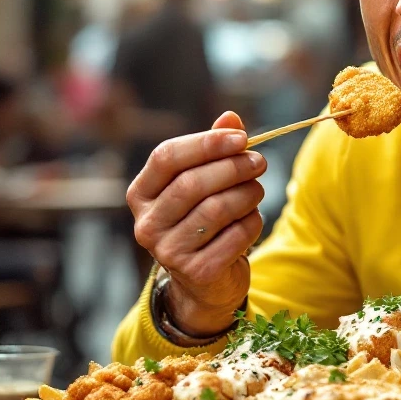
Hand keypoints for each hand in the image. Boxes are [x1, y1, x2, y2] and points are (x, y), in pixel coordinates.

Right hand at [126, 111, 266, 335]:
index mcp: (141, 194)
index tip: (241, 137)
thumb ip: (215, 150)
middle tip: (260, 162)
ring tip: (257, 189)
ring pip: (216, 209)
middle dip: (233, 167)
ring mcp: (168, 251)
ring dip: (247, 194)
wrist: (206, 282)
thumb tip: (231, 118)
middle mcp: (147, 224)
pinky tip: (253, 219)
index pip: (166, 157)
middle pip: (192, 183)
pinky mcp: (196, 271)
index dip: (206, 143)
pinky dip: (252, 222)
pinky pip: (235, 235)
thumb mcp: (205, 183)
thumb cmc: (204, 220)